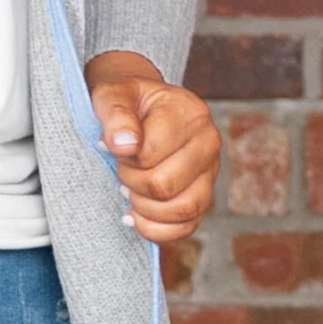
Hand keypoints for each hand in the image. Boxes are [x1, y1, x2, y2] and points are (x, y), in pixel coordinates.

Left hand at [84, 51, 220, 243]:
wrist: (142, 107)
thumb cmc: (127, 100)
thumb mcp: (112, 94)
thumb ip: (115, 114)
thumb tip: (124, 146)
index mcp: (190, 112)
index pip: (150, 153)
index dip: (124, 157)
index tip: (115, 146)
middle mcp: (208, 142)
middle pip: (165, 185)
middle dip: (132, 182)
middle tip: (121, 168)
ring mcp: (210, 171)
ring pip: (181, 210)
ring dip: (144, 208)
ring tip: (128, 190)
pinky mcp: (204, 195)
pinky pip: (188, 226)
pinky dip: (157, 230)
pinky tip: (134, 217)